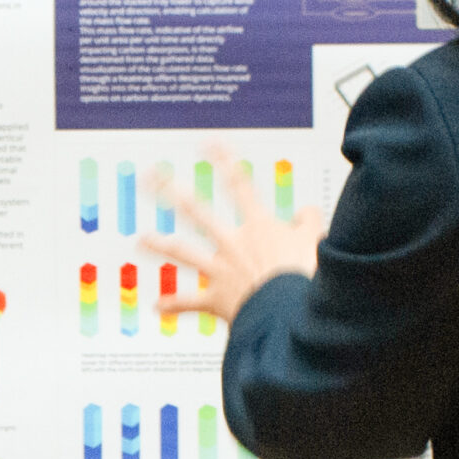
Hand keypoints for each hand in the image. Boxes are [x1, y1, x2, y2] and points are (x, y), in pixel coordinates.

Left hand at [141, 142, 326, 327]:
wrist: (290, 312)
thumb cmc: (304, 277)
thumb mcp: (315, 241)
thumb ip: (309, 222)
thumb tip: (306, 212)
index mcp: (258, 226)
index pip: (239, 185)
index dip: (224, 162)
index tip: (208, 146)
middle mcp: (233, 243)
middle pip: (198, 212)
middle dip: (173, 192)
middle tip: (155, 178)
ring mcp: (221, 269)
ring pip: (184, 253)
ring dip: (161, 245)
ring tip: (143, 239)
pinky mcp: (217, 298)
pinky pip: (191, 302)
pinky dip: (175, 305)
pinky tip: (158, 306)